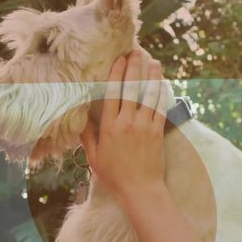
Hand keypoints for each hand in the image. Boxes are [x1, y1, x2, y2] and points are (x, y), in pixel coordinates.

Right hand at [79, 50, 168, 202]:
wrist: (140, 190)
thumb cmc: (114, 175)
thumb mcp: (94, 157)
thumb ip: (87, 135)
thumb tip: (79, 117)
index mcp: (110, 127)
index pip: (113, 93)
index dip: (116, 73)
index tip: (119, 59)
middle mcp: (127, 122)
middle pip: (131, 88)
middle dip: (134, 67)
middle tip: (136, 51)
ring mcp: (145, 126)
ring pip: (149, 95)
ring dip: (152, 76)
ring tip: (153, 61)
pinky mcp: (158, 132)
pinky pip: (161, 107)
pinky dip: (162, 93)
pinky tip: (162, 83)